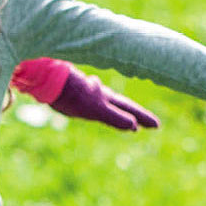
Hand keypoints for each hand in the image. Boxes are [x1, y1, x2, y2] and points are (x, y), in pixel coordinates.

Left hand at [41, 70, 160, 132]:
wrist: (48, 79)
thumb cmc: (71, 95)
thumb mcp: (96, 109)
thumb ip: (114, 117)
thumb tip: (134, 126)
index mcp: (107, 100)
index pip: (130, 110)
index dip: (143, 118)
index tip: (157, 125)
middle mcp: (100, 94)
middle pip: (123, 105)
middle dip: (136, 115)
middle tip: (150, 124)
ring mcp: (88, 92)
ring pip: (110, 102)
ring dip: (121, 110)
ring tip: (127, 118)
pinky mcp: (75, 93)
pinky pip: (96, 100)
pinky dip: (104, 105)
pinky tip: (97, 103)